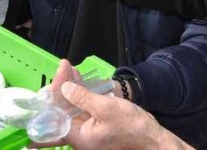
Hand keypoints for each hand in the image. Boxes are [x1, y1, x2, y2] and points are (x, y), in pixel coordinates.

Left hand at [55, 75, 190, 149]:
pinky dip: (80, 93)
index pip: (57, 116)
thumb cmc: (131, 126)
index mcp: (79, 138)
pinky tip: (79, 78)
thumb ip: (83, 98)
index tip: (56, 78)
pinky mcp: (95, 124)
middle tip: (63, 67)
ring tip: (69, 68)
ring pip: (72, 107)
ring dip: (71, 87)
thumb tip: (64, 88)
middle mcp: (80, 137)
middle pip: (63, 110)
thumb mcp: (106, 108)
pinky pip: (83, 108)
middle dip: (62, 87)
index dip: (54, 96)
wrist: (152, 138)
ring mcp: (88, 131)